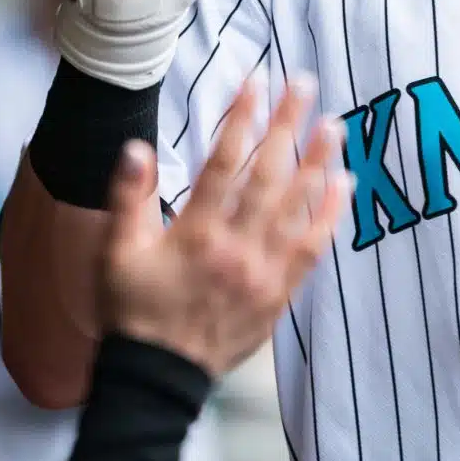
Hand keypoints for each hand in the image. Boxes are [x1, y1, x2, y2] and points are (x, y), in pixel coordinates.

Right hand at [100, 75, 348, 376]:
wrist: (157, 379)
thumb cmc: (132, 312)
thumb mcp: (115, 255)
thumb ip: (127, 198)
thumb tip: (135, 147)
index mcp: (195, 234)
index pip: (223, 163)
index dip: (241, 118)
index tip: (256, 82)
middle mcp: (235, 248)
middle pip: (268, 175)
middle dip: (287, 126)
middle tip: (304, 85)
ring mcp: (263, 271)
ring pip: (298, 207)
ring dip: (318, 162)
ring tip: (334, 125)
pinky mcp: (279, 293)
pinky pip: (312, 248)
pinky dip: (330, 216)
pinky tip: (344, 186)